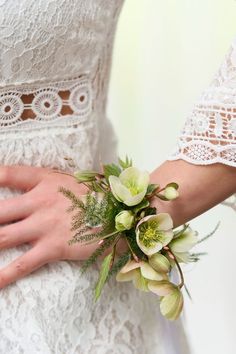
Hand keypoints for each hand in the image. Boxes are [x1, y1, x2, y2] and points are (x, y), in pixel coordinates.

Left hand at [0, 165, 126, 287]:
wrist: (122, 214)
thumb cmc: (98, 197)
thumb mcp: (73, 182)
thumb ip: (49, 184)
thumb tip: (33, 189)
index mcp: (45, 181)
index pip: (8, 174)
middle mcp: (40, 201)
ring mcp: (45, 224)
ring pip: (3, 236)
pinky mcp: (53, 247)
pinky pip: (23, 263)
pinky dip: (4, 275)